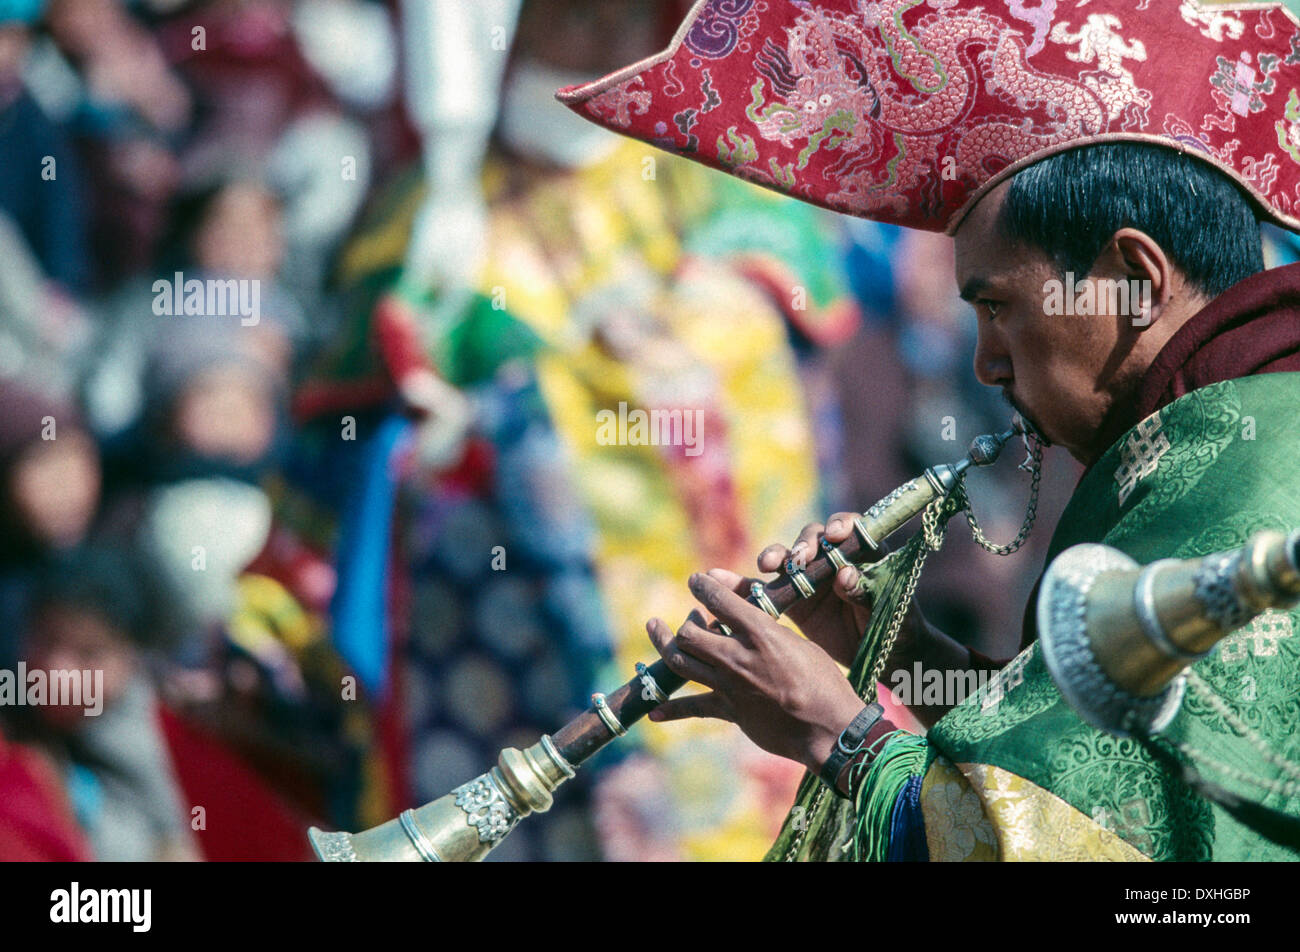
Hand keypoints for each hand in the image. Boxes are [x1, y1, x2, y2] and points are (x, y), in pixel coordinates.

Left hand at [645, 572, 867, 774]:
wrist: (829, 728)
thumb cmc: (823, 682)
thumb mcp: (799, 643)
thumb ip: (768, 631)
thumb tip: (747, 623)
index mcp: (760, 633)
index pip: (719, 600)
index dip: (702, 586)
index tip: (695, 581)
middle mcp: (738, 657)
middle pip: (689, 633)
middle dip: (684, 621)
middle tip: (690, 617)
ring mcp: (729, 686)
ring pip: (681, 662)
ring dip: (664, 644)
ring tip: (654, 628)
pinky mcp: (729, 711)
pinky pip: (692, 707)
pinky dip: (671, 710)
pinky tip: (654, 712)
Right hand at [754, 513, 925, 669]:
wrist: (884, 660)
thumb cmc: (898, 629)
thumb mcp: (886, 610)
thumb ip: (865, 591)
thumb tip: (844, 574)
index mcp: (865, 554)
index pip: (852, 528)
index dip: (841, 524)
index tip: (835, 535)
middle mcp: (834, 559)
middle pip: (814, 538)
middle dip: (805, 543)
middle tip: (802, 558)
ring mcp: (810, 579)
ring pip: (788, 557)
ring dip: (777, 556)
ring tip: (769, 565)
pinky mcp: (792, 601)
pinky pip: (766, 589)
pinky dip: (744, 584)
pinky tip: (723, 580)